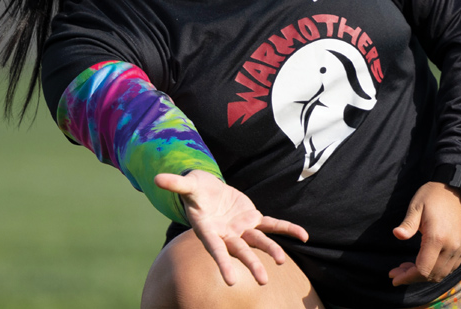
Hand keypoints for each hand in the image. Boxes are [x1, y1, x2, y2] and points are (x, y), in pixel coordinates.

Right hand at [154, 171, 308, 286]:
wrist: (209, 191)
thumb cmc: (196, 191)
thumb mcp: (188, 185)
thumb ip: (176, 185)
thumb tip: (156, 178)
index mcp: (208, 229)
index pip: (215, 249)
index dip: (223, 263)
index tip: (230, 280)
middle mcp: (226, 234)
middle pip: (240, 251)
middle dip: (251, 265)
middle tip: (263, 281)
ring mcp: (241, 228)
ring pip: (258, 241)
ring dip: (271, 250)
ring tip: (281, 262)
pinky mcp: (253, 218)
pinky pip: (273, 224)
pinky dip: (288, 229)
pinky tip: (304, 236)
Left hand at [389, 181, 460, 285]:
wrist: (460, 188)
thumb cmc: (434, 195)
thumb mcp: (417, 205)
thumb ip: (408, 223)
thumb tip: (397, 234)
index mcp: (437, 238)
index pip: (422, 269)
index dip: (407, 277)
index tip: (394, 277)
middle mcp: (452, 247)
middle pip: (432, 275)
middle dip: (412, 277)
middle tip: (397, 272)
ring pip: (442, 274)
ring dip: (425, 275)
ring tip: (408, 267)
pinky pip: (451, 267)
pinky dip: (437, 270)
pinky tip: (425, 262)